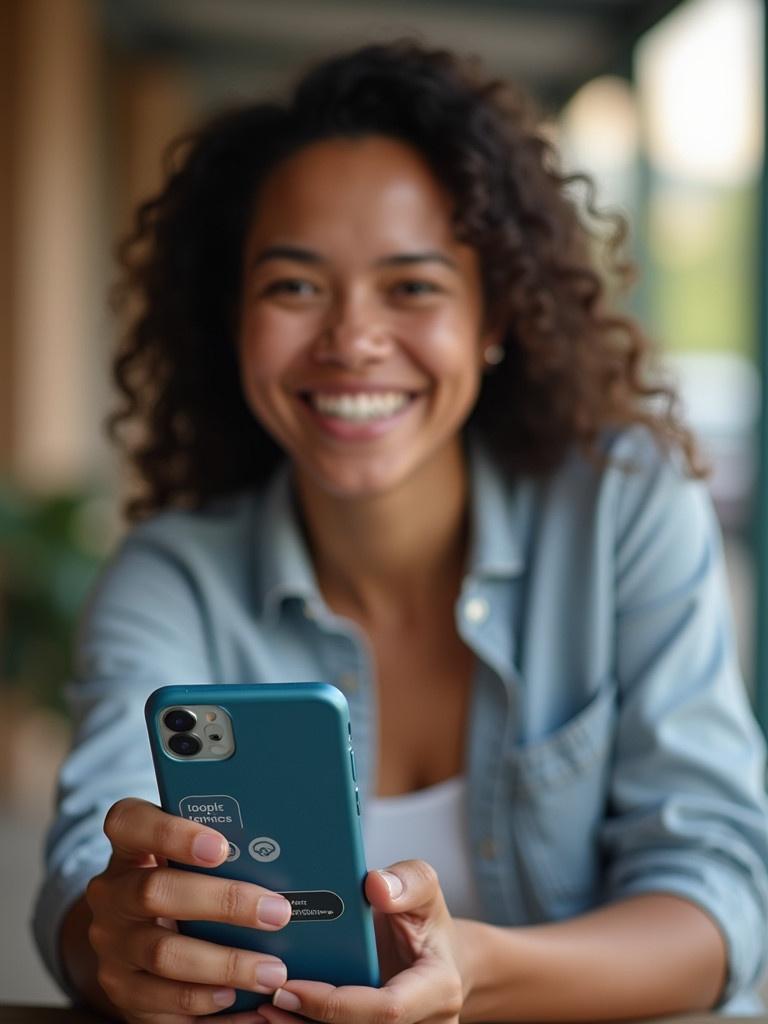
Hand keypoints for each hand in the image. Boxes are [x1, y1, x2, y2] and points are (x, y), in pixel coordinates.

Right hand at [85, 797, 292, 1022]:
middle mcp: (111, 895)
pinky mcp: (123, 990)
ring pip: (164, 954)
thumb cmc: (180, 882)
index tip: (220, 846)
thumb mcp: (186, 858)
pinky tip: (241, 1000)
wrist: (135, 937)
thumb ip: (220, 851)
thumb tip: (285, 859)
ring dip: (225, 964)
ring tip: (272, 970)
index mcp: (128, 847)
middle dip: (223, 903)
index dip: (171, 833)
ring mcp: (112, 946)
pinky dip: (207, 1003)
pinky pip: (163, 1003)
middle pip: (156, 892)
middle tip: (277, 912)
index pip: (129, 822)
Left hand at [259, 860, 468, 1023]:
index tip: (289, 987)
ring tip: (260, 1012)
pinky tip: (272, 1018)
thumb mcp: (424, 888)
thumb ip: (407, 881)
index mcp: (438, 988)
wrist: (437, 955)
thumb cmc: (426, 920)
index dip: (335, 1004)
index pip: (386, 1009)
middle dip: (306, 1023)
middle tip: (262, 1001)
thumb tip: (377, 885)